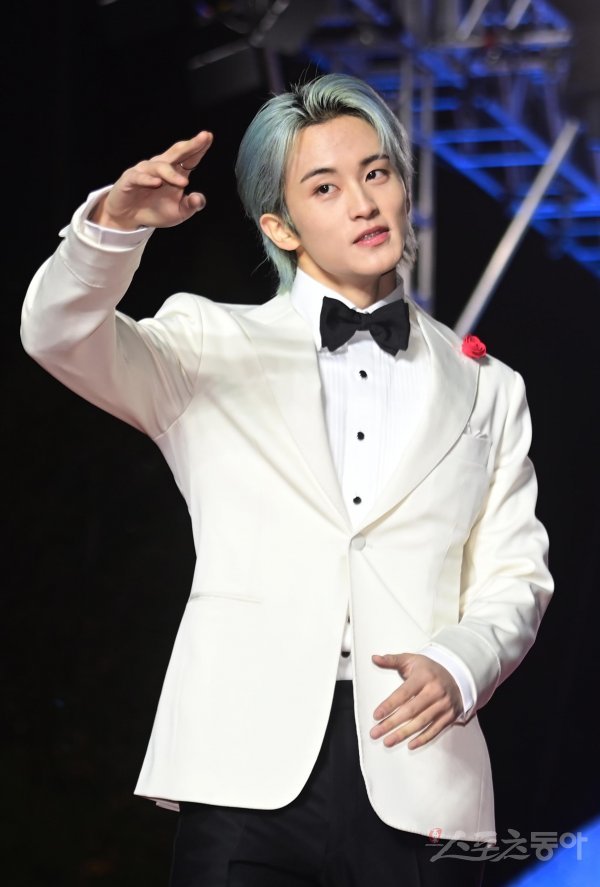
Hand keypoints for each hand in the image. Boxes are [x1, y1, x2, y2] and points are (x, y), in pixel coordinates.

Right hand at [89, 131, 213, 230]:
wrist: (129, 217)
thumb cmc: (155, 210)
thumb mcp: (179, 213)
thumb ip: (191, 206)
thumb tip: (198, 199)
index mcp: (175, 172)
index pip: (189, 158)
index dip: (198, 148)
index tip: (209, 137)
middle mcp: (161, 167)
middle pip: (177, 153)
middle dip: (190, 145)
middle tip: (204, 137)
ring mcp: (145, 171)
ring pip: (160, 166)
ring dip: (171, 174)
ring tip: (184, 182)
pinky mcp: (130, 179)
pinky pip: (140, 177)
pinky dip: (148, 179)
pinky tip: (156, 182)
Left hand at [370, 653, 462, 749]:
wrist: (457, 675)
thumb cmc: (430, 669)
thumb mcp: (411, 660)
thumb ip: (392, 660)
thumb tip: (375, 658)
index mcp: (424, 677)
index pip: (403, 693)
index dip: (389, 705)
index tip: (376, 715)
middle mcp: (435, 691)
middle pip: (411, 711)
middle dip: (391, 723)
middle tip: (376, 732)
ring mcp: (443, 704)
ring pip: (421, 722)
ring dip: (403, 734)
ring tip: (388, 741)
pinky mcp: (449, 715)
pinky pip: (435, 730)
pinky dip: (423, 739)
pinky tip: (410, 744)